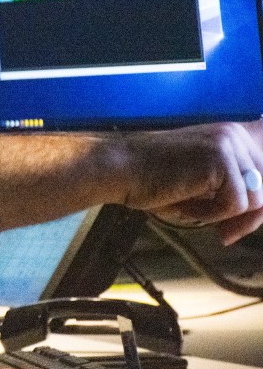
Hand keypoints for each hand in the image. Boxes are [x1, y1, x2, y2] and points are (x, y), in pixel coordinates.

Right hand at [123, 120, 262, 243]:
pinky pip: (237, 204)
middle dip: (248, 218)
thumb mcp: (202, 180)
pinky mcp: (220, 161)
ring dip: (227, 216)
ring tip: (198, 214)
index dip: (258, 202)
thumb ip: (233, 187)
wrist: (119, 169)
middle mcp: (234, 134)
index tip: (243, 221)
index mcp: (231, 135)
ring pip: (257, 200)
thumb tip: (258, 214)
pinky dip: (213, 215)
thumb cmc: (152, 179)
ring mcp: (228, 145)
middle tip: (225, 234)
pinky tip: (188, 207)